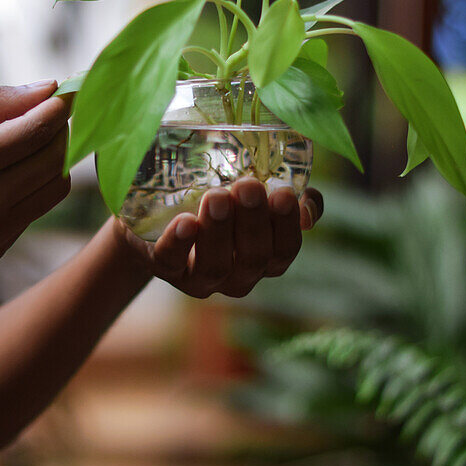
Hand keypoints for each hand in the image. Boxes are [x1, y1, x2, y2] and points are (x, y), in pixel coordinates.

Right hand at [0, 80, 70, 267]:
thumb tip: (46, 87)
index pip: (36, 132)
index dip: (57, 108)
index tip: (63, 92)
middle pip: (54, 161)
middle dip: (60, 131)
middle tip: (51, 113)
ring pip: (55, 189)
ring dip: (55, 160)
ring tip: (33, 140)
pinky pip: (35, 211)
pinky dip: (35, 186)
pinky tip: (10, 173)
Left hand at [114, 180, 321, 297]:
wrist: (157, 217)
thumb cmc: (218, 203)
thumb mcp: (254, 197)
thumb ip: (289, 196)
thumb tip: (307, 202)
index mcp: (265, 259)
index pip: (284, 251)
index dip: (286, 227)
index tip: (284, 194)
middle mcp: (236, 276)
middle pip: (252, 259)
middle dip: (252, 223)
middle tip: (247, 187)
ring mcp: (199, 278)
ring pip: (215, 266)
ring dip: (219, 231)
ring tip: (216, 196)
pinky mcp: (164, 268)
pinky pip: (171, 262)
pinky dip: (178, 244)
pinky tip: (184, 222)